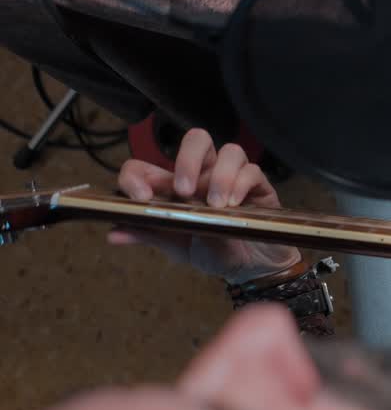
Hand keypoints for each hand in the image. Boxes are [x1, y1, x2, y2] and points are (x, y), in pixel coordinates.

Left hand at [108, 128, 302, 284]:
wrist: (252, 269)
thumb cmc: (213, 252)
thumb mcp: (176, 246)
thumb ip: (149, 234)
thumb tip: (112, 233)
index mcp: (175, 187)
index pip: (149, 166)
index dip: (137, 175)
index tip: (141, 197)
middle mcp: (205, 175)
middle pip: (197, 140)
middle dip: (188, 159)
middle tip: (184, 190)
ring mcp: (233, 178)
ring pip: (230, 151)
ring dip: (220, 176)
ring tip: (215, 204)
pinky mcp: (259, 187)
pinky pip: (252, 171)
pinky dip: (241, 184)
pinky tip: (234, 205)